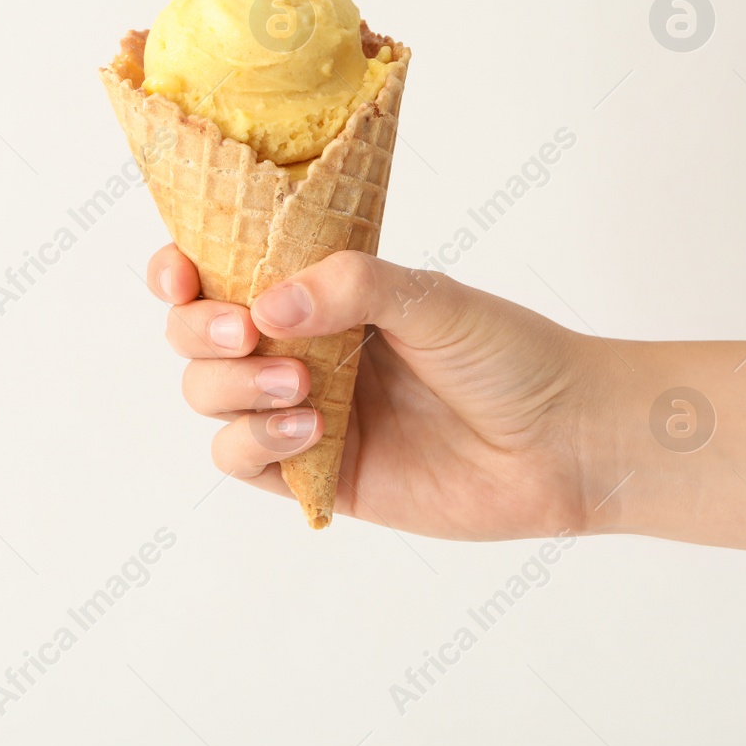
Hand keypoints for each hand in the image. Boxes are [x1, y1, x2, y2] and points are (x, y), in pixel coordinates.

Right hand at [149, 243, 602, 538]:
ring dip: (234, 388)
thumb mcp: (431, 296)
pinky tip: (310, 431)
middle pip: (196, 337)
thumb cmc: (509, 355)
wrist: (565, 442)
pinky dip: (255, 442)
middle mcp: (300, 348)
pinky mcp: (317, 475)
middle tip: (247, 333)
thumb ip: (350, 286)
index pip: (221, 271)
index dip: (180, 270)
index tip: (181, 272)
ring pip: (209, 397)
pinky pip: (244, 460)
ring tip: (303, 388)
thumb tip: (264, 305)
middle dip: (200, 331)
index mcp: (319, 292)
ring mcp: (302, 412)